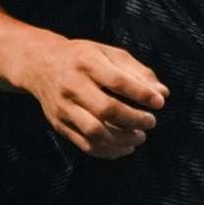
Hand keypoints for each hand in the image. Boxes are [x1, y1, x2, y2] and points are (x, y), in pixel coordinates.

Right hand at [17, 39, 166, 158]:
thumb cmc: (83, 58)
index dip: (141, 94)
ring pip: (95, 131)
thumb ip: (137, 71)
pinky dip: (107, 151)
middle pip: (106, 109)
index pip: (118, 81)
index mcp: (87, 63)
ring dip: (122, 139)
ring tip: (140, 137)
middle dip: (134, 119)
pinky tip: (124, 148)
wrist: (40, 65)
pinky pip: (85, 144)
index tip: (160, 103)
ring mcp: (63, 108)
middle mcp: (72, 86)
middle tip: (151, 122)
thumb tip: (162, 93)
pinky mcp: (59, 124)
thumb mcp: (109, 53)